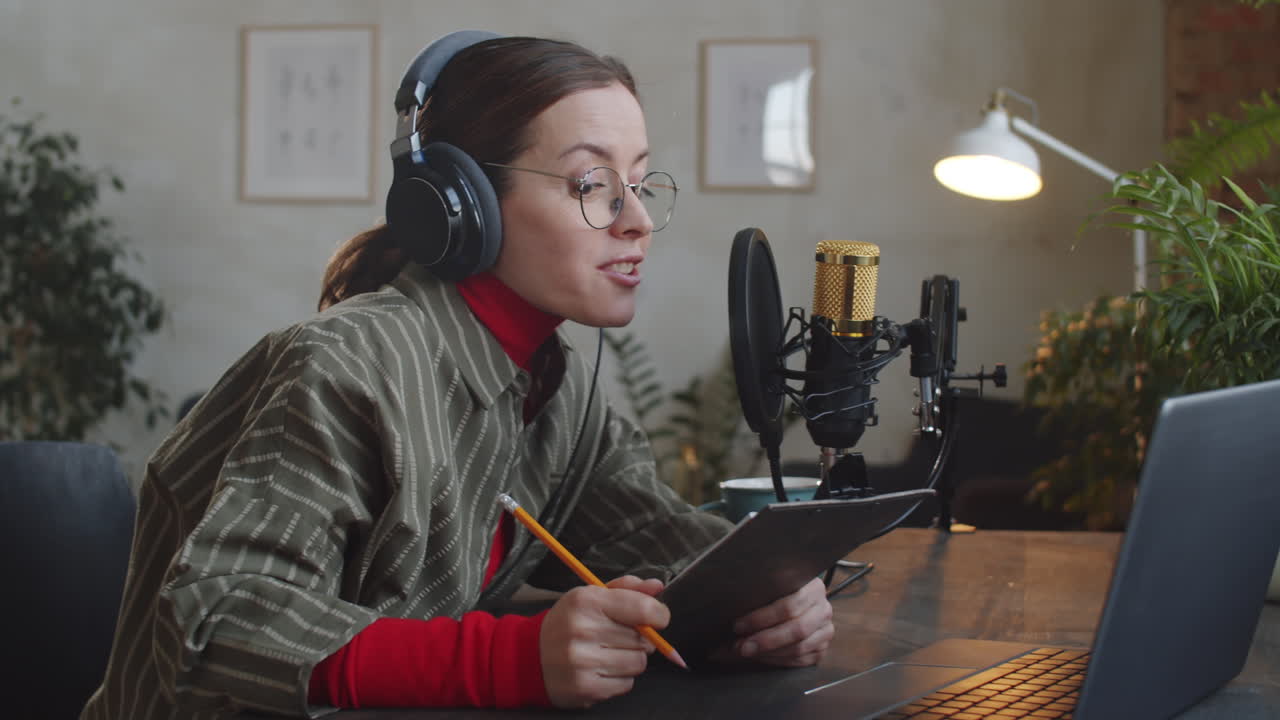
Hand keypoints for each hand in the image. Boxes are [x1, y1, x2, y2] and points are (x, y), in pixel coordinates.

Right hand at [539, 575, 667, 708]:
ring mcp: (583, 661)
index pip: (643, 608)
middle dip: (638, 638)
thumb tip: (657, 587)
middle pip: (643, 639)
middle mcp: (584, 630)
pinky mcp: (586, 687)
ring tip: (608, 653)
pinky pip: (626, 684)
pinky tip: (600, 669)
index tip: (656, 618)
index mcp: (587, 601)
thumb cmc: (567, 623)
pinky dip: (619, 678)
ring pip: (638, 663)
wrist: (529, 656)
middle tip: (617, 636)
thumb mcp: (591, 596)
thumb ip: (627, 589)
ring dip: (630, 659)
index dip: (659, 614)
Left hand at [725, 577, 833, 666]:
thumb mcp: (772, 584)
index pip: (789, 606)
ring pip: (798, 647)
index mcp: (813, 588)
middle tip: (741, 645)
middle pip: (796, 629)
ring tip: (746, 651)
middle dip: (765, 640)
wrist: (800, 599)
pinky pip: (800, 660)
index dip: (761, 618)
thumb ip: (758, 593)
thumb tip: (728, 606)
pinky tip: (761, 656)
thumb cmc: (779, 592)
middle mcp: (823, 609)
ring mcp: (825, 630)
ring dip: (768, 653)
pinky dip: (777, 660)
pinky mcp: (822, 648)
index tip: (739, 625)